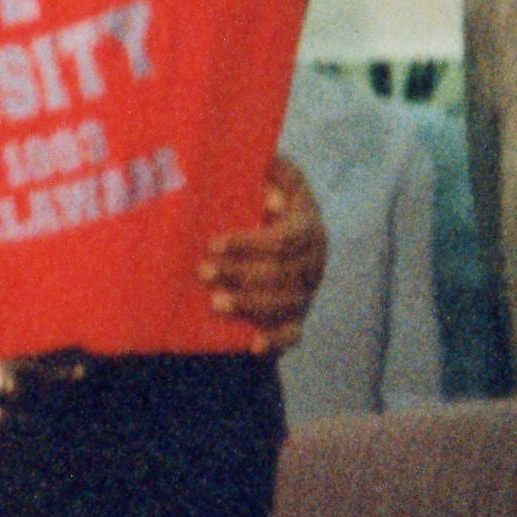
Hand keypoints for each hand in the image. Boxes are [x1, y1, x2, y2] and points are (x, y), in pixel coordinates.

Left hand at [205, 156, 328, 352]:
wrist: (275, 242)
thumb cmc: (260, 205)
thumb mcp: (267, 181)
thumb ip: (266, 172)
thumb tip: (268, 183)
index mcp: (308, 225)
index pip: (285, 238)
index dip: (249, 243)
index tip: (214, 243)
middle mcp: (313, 260)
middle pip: (281, 272)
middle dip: (240, 273)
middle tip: (203, 272)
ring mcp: (307, 290)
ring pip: (284, 302)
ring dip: (249, 303)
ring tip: (215, 303)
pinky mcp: (297, 317)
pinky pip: (292, 333)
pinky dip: (275, 340)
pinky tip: (253, 344)